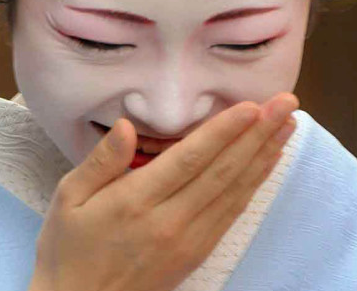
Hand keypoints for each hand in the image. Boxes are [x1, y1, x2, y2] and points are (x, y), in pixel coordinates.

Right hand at [28, 93, 298, 290]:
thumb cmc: (69, 250)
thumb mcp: (69, 200)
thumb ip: (101, 161)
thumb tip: (128, 126)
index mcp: (137, 202)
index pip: (191, 159)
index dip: (224, 131)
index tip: (253, 106)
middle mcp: (171, 221)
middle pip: (223, 171)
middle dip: (258, 134)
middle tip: (286, 104)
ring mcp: (189, 239)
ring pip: (235, 191)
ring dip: (264, 155)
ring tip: (287, 126)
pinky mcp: (197, 252)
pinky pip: (232, 213)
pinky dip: (254, 184)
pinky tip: (266, 163)